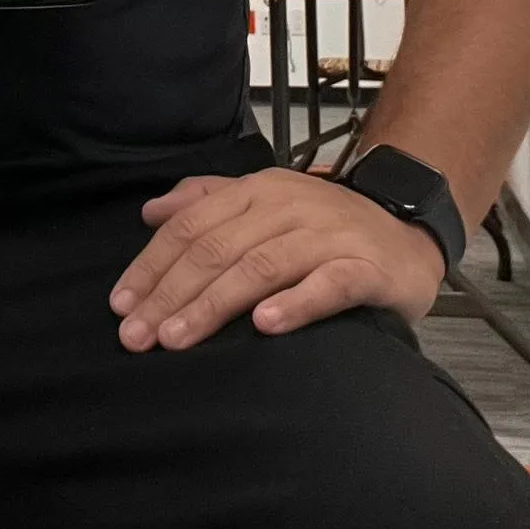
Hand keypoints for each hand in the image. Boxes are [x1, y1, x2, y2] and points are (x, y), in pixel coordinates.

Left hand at [108, 167, 445, 351]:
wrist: (407, 229)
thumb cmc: (325, 226)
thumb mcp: (263, 202)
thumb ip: (206, 200)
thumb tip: (150, 211)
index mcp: (256, 190)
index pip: (191, 225)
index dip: (152, 265)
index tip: (121, 304)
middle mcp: (287, 206)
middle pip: (217, 248)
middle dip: (170, 293)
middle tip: (138, 336)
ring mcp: (328, 234)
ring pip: (260, 266)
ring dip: (214, 303)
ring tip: (178, 338)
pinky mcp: (366, 266)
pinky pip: (327, 284)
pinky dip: (294, 303)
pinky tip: (264, 326)